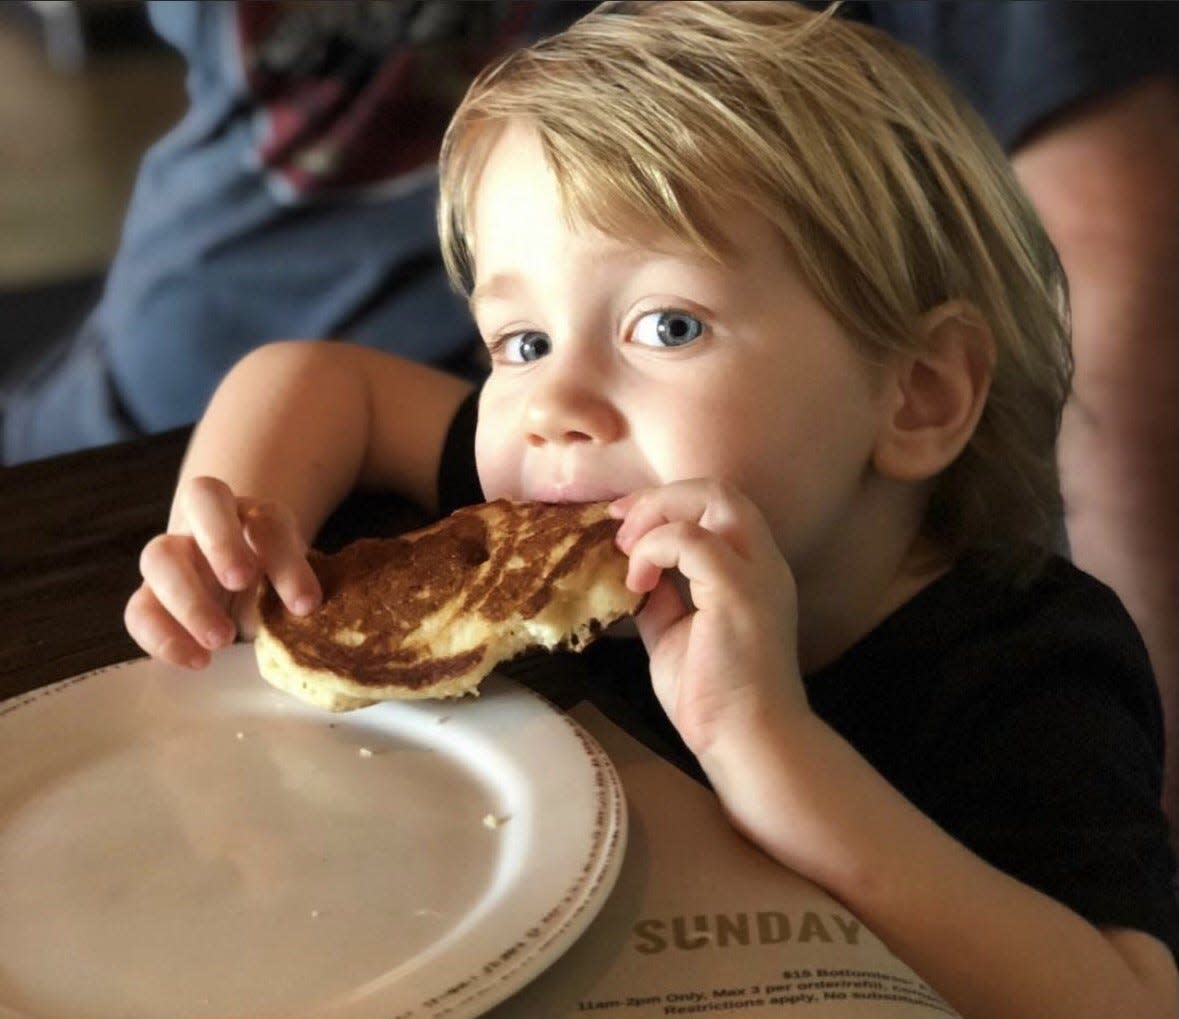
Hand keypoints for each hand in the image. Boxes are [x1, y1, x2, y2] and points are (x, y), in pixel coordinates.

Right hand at [124, 476, 320, 668]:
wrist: (239, 586)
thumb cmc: (272, 578)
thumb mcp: (293, 577)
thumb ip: (299, 588)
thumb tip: (308, 614)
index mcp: (251, 511)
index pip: (266, 519)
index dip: (284, 557)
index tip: (305, 602)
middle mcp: (205, 520)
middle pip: (201, 502)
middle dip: (223, 543)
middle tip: (243, 583)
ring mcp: (172, 555)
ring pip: (159, 557)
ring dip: (189, 599)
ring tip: (221, 640)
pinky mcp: (150, 595)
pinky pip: (139, 610)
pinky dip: (162, 636)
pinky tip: (197, 660)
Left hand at [609, 480, 807, 757]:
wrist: (747, 742)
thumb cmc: (715, 699)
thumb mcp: (675, 633)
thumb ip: (662, 597)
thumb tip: (632, 573)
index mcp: (753, 571)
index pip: (715, 508)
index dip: (665, 505)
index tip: (622, 526)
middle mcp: (764, 563)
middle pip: (717, 490)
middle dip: (659, 498)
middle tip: (618, 526)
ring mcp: (756, 573)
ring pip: (712, 498)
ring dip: (656, 515)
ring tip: (627, 551)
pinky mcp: (738, 591)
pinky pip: (689, 540)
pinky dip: (654, 549)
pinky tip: (637, 583)